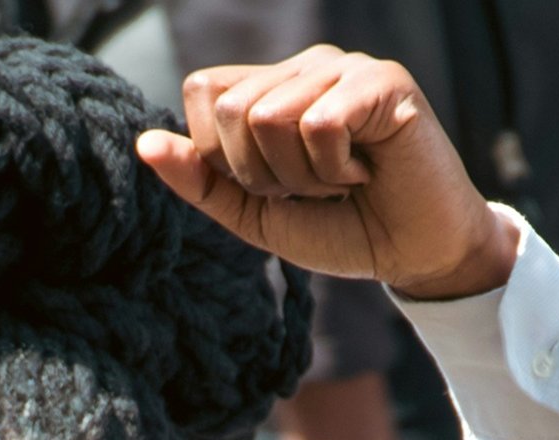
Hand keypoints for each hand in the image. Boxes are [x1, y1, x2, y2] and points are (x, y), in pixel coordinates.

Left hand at [136, 48, 517, 299]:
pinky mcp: (382, 82)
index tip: (272, 184)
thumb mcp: (255, 214)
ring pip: (270, 116)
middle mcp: (305, 66)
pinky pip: (318, 123)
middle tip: (312, 187)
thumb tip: (144, 145)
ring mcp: (345, 68)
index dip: (222, 155)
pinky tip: (366, 170)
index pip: (203, 92)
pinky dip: (335, 167)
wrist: (414, 253)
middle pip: (231, 109)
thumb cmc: (340, 228)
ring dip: (301, 174)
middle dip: (262, 172)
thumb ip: (200, 181)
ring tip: (341, 180)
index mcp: (271, 87)